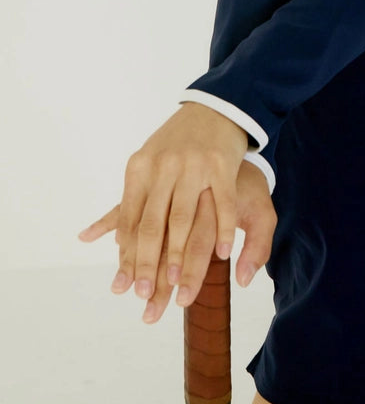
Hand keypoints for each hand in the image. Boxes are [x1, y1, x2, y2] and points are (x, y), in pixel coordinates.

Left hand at [79, 103, 275, 320]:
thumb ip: (128, 201)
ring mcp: (193, 165)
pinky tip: (223, 254)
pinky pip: (221, 204)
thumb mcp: (146, 164)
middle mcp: (163, 167)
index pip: (130, 220)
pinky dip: (222, 231)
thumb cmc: (177, 143)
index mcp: (140, 169)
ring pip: (183, 218)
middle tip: (145, 296)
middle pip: (153, 224)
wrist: (215, 107)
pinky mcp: (221, 164)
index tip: (125, 287)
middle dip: (148, 263)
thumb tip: (102, 238)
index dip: (128, 255)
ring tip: (177, 284)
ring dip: (180, 254)